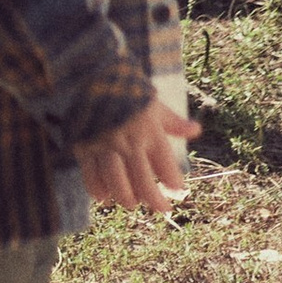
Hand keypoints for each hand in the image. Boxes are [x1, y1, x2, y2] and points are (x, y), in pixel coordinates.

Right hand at [77, 98, 199, 210]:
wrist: (94, 74)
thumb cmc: (129, 91)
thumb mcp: (154, 104)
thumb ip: (173, 123)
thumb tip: (196, 130)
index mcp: (150, 132)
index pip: (166, 167)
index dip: (174, 183)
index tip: (178, 191)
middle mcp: (129, 142)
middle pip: (143, 182)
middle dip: (155, 201)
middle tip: (162, 208)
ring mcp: (106, 146)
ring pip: (117, 183)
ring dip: (126, 199)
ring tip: (132, 204)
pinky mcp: (85, 147)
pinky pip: (91, 176)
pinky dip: (97, 189)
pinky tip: (104, 197)